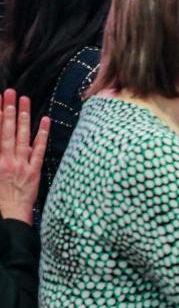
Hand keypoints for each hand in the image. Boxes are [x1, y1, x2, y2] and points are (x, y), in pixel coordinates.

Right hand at [0, 89, 47, 224]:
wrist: (10, 214)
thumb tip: (0, 138)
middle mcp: (6, 160)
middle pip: (7, 130)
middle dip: (8, 110)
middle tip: (10, 92)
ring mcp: (21, 165)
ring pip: (23, 137)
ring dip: (24, 118)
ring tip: (25, 101)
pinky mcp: (34, 171)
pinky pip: (39, 150)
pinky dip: (42, 135)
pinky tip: (45, 121)